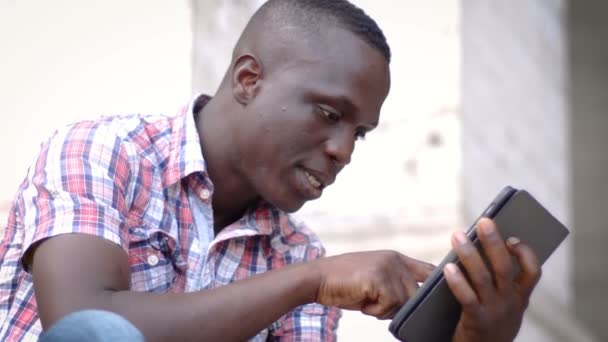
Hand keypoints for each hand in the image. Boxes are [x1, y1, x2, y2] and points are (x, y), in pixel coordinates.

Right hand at [314, 250, 434, 318]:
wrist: (317, 278)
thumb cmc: (344, 283)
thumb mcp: (375, 277)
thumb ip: (395, 282)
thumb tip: (416, 301)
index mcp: (396, 258)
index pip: (428, 270)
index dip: (435, 285)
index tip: (434, 299)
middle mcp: (395, 260)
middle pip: (416, 294)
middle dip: (399, 307)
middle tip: (375, 304)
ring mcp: (387, 268)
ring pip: (403, 302)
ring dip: (384, 310)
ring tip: (366, 300)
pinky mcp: (378, 278)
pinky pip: (389, 306)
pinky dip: (374, 311)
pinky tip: (361, 301)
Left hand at [445, 218, 541, 341]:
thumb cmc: (490, 323)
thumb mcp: (503, 304)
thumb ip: (500, 281)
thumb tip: (487, 246)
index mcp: (520, 297)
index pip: (533, 271)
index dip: (525, 252)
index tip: (512, 236)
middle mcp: (511, 303)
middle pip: (504, 267)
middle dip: (494, 242)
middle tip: (483, 221)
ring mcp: (495, 312)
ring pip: (483, 277)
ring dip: (469, 254)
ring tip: (457, 236)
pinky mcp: (476, 321)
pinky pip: (467, 297)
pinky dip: (457, 281)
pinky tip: (447, 267)